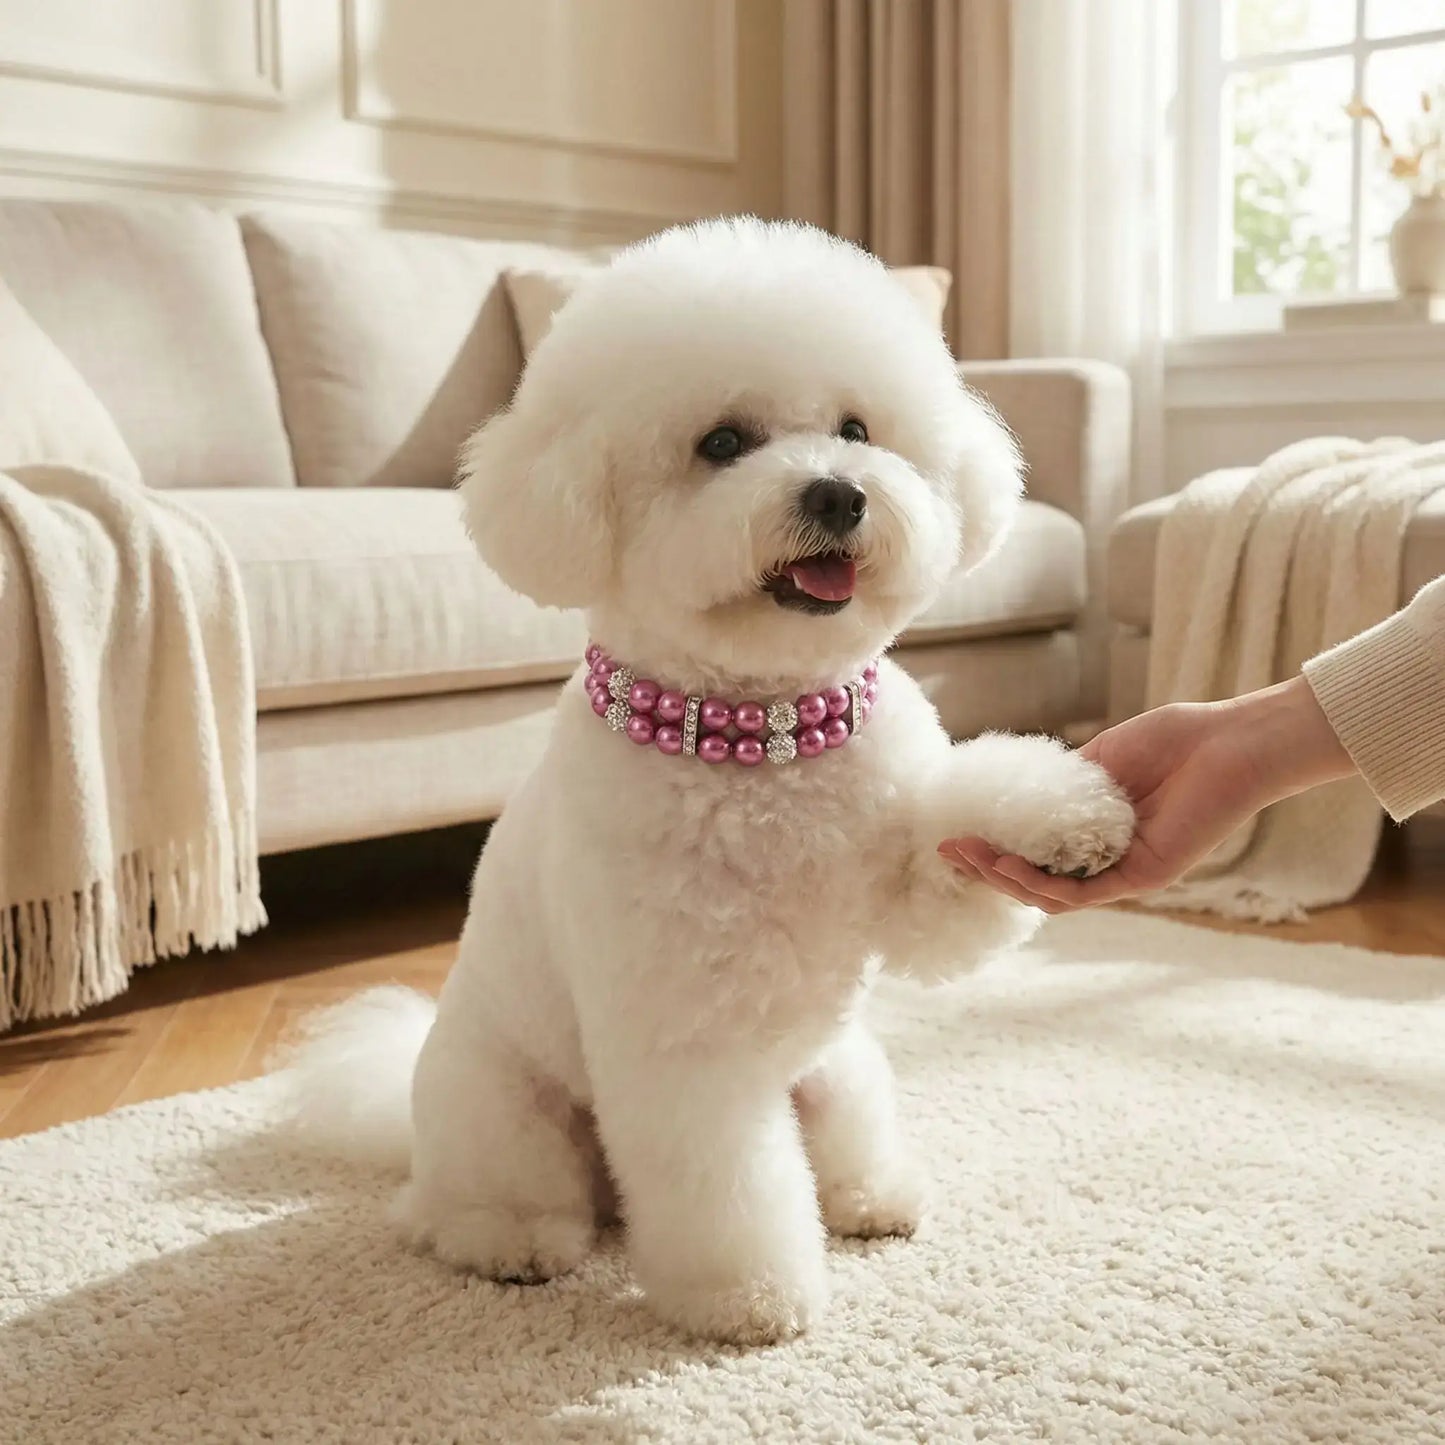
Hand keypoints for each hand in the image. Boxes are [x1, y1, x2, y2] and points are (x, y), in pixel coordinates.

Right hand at [937, 676, 1356, 912]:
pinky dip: (1042, 883)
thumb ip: (1060, 783)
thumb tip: (1013, 791)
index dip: (992, 852)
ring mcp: (1125, 874)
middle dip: (986, 869)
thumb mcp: (1098, 760)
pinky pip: (1083, 893)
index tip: (955, 836)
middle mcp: (1109, 862)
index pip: (1035, 856)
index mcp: (1096, 836)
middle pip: (1035, 881)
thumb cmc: (1172, 742)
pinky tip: (1010, 865)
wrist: (1226, 742)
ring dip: (1006, 880)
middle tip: (948, 850)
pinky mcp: (1144, 878)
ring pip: (1052, 896)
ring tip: (970, 857)